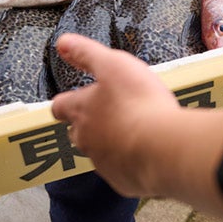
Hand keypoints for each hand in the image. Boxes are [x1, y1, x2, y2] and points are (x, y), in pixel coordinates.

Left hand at [51, 34, 181, 196]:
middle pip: (77, 131)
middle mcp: (86, 138)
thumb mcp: (113, 64)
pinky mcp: (122, 179)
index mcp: (81, 110)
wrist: (163, 147)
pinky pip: (121, 169)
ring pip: (99, 151)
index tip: (74, 96)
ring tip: (133, 130)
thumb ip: (87, 53)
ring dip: (111, 141)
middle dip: (89, 123)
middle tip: (109, 113)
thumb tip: (63, 42)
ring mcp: (103, 162)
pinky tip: (147, 150)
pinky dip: (130, 160)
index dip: (66, 100)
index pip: (59, 106)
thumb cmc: (139, 104)